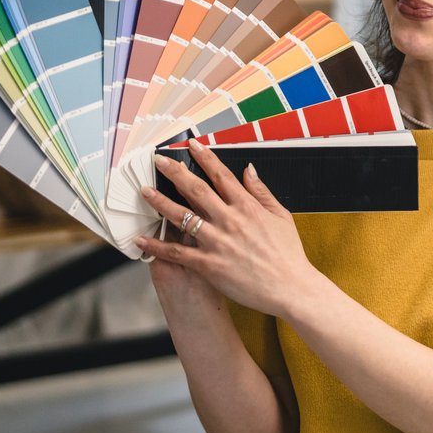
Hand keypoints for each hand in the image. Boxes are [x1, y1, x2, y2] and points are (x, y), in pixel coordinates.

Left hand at [135, 140, 321, 319]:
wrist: (290, 287)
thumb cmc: (288, 253)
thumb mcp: (281, 216)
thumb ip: (262, 191)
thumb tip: (248, 169)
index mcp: (248, 207)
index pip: (222, 176)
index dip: (205, 158)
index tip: (192, 146)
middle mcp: (230, 220)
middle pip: (196, 190)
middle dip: (175, 172)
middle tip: (159, 160)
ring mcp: (217, 242)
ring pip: (182, 217)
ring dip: (160, 202)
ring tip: (145, 191)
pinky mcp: (208, 265)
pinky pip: (177, 253)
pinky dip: (157, 245)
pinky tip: (142, 239)